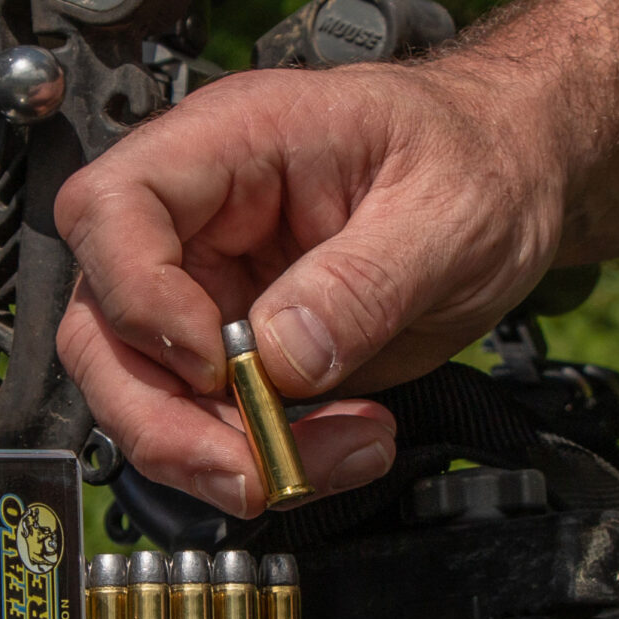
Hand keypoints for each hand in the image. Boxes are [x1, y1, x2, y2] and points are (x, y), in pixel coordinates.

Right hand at [53, 62, 564, 516]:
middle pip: (106, 330)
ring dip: (229, 456)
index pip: (111, 210)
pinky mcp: (245, 358)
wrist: (512, 186)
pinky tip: (346, 445)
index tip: (214, 361)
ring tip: (339, 453)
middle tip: (251, 472)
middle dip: (166, 422)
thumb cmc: (475, 161)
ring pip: (151, 399)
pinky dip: (275, 464)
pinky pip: (219, 430)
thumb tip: (284, 358)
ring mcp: (216, 293)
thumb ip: (363, 283)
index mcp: (231, 147)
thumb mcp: (446, 212)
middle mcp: (202, 223)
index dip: (138, 298)